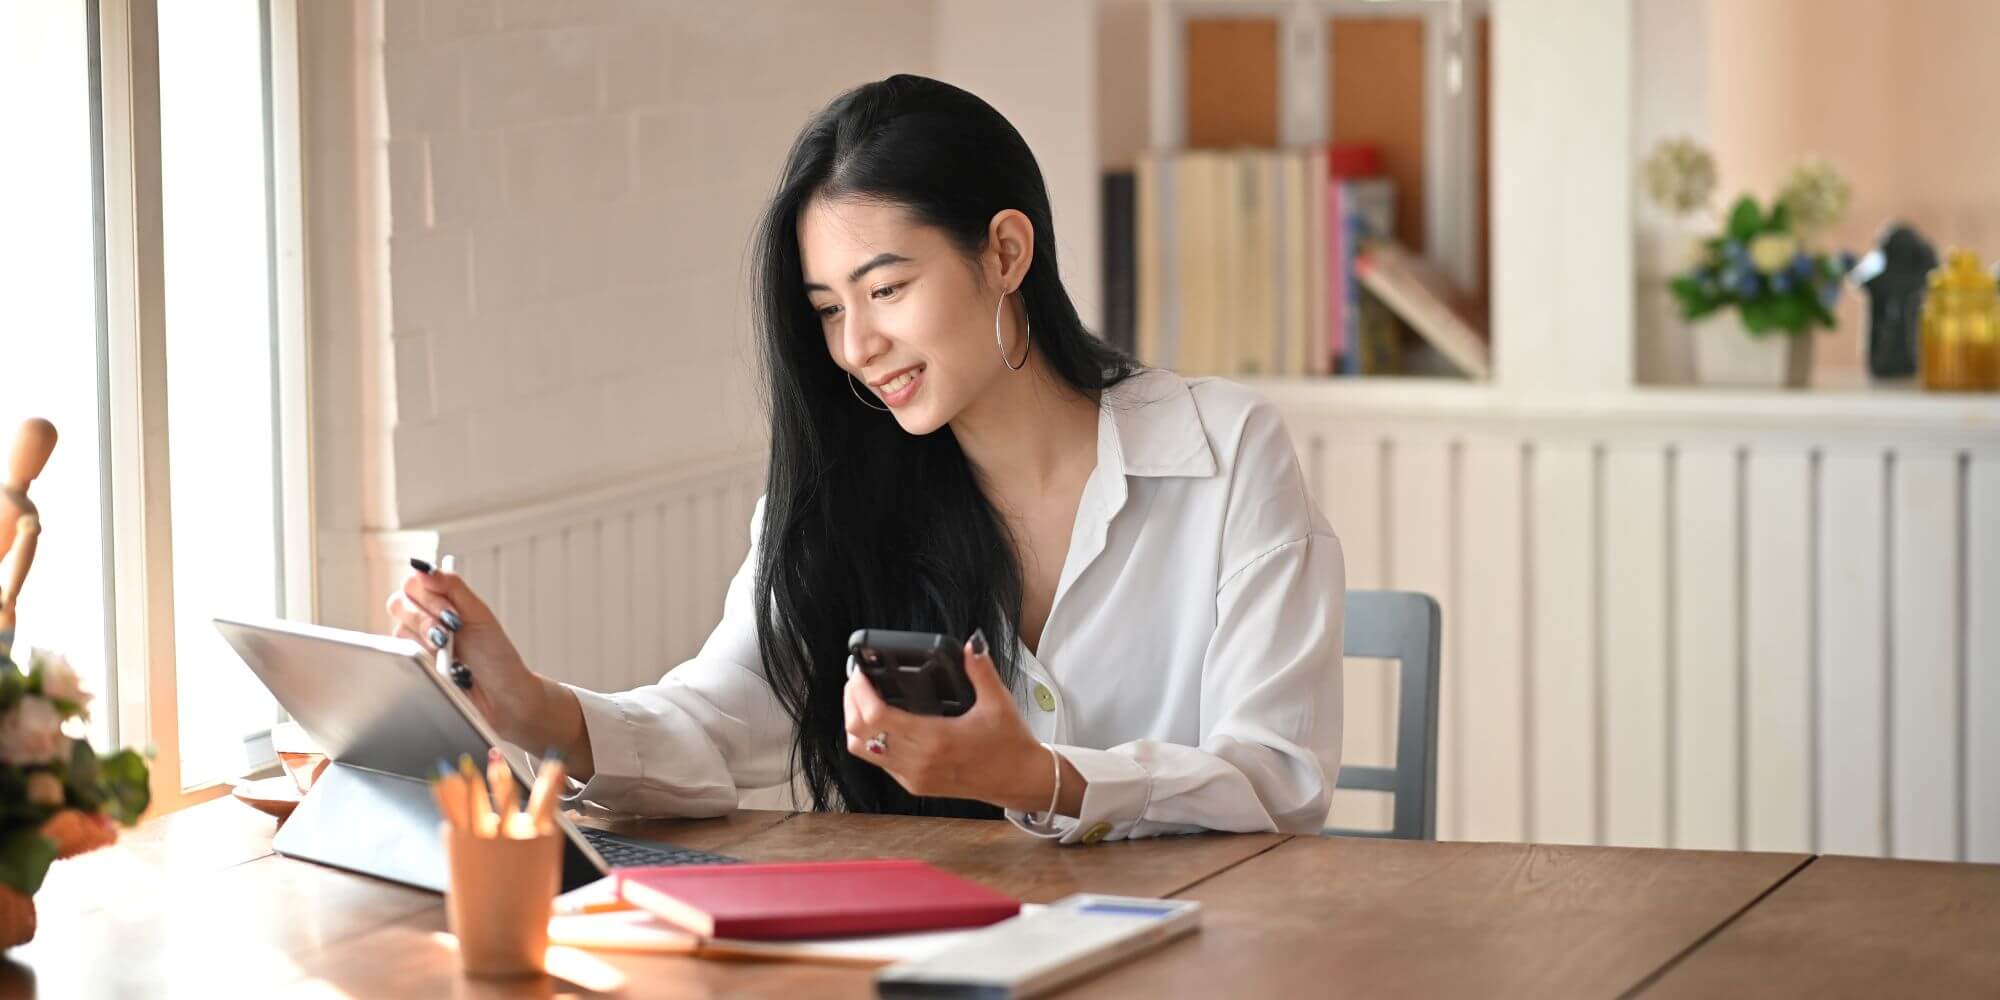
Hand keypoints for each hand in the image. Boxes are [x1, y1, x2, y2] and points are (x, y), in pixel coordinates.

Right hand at [385, 562, 548, 748]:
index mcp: (440, 603)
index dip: (428, 593)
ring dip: (426, 639)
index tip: (452, 607)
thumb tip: (422, 565)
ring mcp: (415, 646)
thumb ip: (452, 587)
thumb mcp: (479, 614)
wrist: (502, 695)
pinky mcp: (411, 670)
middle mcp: (423, 621)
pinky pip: (399, 657)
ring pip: (398, 631)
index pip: (413, 584)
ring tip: (450, 651)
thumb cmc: (494, 655)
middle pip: (398, 603)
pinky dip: (422, 659)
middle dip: (426, 616)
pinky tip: (443, 667)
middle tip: (451, 630)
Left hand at [843, 630, 1048, 809]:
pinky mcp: (915, 784)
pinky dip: (871, 739)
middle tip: (857, 681)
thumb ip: (981, 670)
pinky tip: (881, 721)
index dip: (859, 693)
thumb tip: (971, 643)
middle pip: (859, 734)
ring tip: (863, 699)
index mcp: (935, 739)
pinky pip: (879, 762)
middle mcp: (918, 762)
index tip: (859, 674)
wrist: (1018, 781)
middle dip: (851, 703)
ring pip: (863, 751)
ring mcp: (914, 776)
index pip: (876, 717)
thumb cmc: (1009, 745)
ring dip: (856, 723)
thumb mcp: (998, 702)